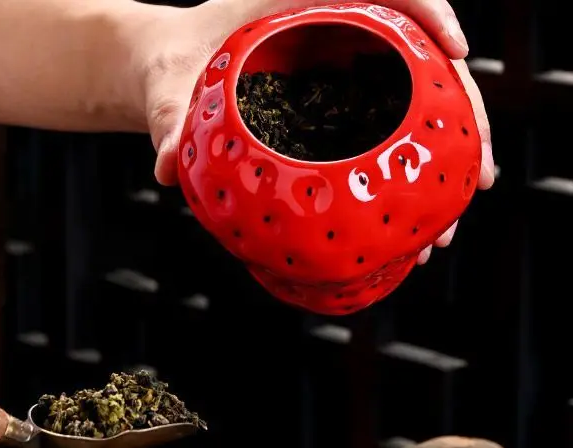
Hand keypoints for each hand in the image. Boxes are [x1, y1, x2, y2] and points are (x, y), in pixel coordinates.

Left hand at [140, 0, 494, 263]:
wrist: (169, 76)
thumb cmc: (170, 67)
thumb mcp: (169, 88)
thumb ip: (169, 121)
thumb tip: (166, 168)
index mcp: (304, 5)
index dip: (430, 14)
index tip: (455, 52)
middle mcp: (336, 38)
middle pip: (421, 66)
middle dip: (460, 121)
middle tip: (475, 182)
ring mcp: (343, 77)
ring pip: (411, 112)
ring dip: (437, 168)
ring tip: (443, 230)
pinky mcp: (338, 111)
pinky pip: (383, 139)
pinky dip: (401, 178)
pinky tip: (409, 226)